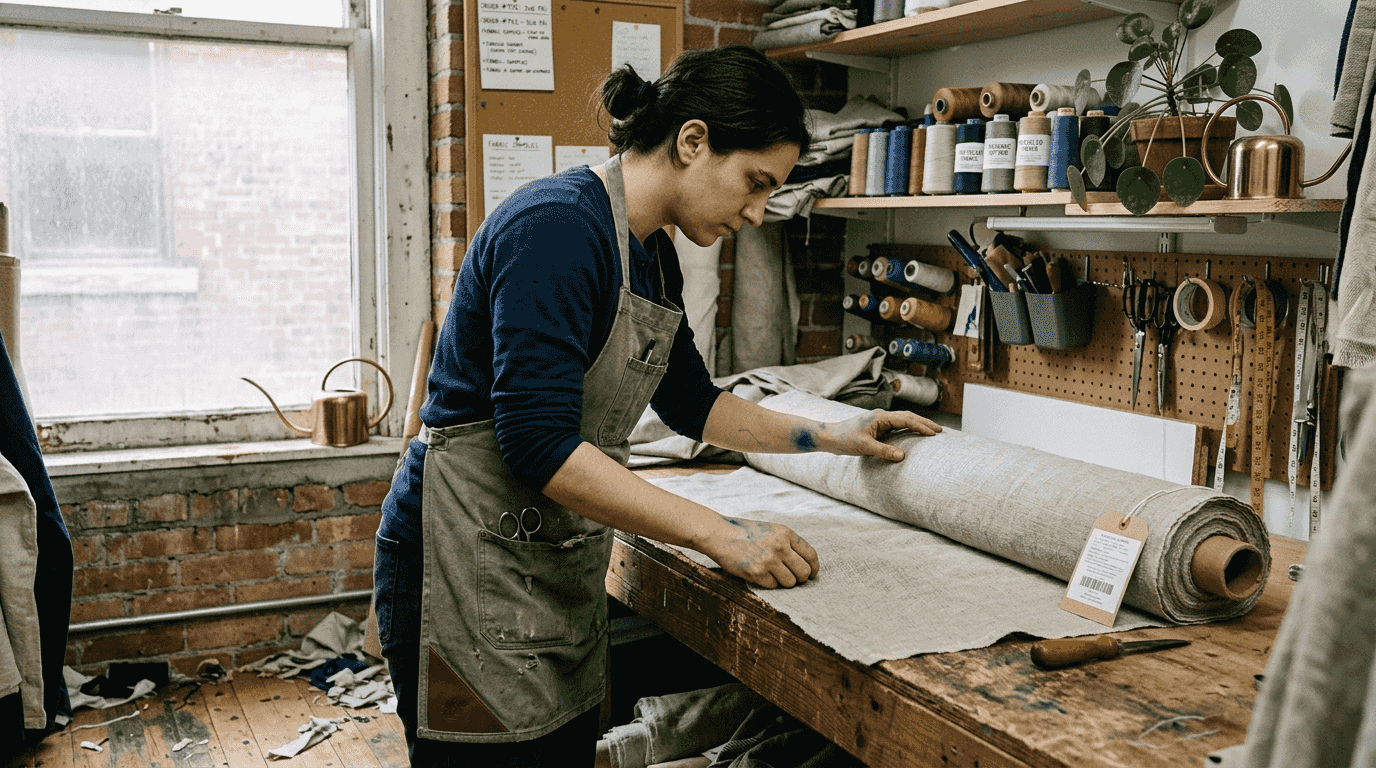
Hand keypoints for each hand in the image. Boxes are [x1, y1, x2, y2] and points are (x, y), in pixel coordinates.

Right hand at [697, 516, 819, 588]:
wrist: (720, 534)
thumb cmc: (745, 532)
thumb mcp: (771, 530)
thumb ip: (787, 544)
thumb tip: (804, 565)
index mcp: (786, 533)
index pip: (811, 555)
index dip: (814, 568)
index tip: (812, 574)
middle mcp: (780, 547)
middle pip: (804, 572)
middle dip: (801, 578)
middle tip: (793, 579)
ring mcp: (769, 560)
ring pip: (790, 582)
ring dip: (784, 582)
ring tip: (773, 574)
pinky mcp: (757, 573)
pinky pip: (773, 586)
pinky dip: (769, 583)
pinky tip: (760, 574)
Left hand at [823, 409, 940, 460]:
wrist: (829, 437)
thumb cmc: (844, 440)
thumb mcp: (864, 447)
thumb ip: (884, 451)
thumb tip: (903, 456)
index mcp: (880, 417)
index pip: (906, 419)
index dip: (921, 426)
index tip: (934, 433)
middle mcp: (881, 417)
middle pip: (908, 417)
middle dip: (924, 423)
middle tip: (940, 430)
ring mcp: (879, 421)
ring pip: (903, 420)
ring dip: (917, 425)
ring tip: (931, 431)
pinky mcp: (876, 428)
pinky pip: (897, 427)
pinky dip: (908, 429)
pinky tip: (914, 435)